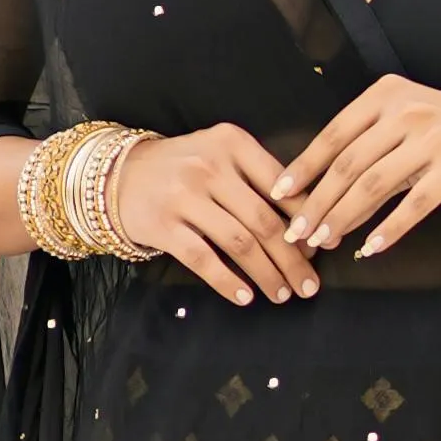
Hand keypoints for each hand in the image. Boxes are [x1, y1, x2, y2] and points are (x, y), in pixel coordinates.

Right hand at [116, 123, 320, 306]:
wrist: (119, 175)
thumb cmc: (183, 168)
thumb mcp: (221, 155)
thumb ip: (259, 178)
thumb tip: (306, 225)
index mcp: (232, 143)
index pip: (281, 186)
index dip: (306, 222)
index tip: (321, 249)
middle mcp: (210, 166)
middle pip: (264, 221)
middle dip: (292, 259)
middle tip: (309, 285)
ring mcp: (184, 196)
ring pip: (239, 243)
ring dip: (267, 274)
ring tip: (283, 295)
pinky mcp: (163, 225)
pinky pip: (203, 259)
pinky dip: (227, 281)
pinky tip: (245, 297)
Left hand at [270, 80, 440, 259]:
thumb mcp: (407, 121)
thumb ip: (369, 145)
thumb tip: (321, 191)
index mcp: (386, 94)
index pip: (334, 135)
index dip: (304, 167)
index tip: (279, 195)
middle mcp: (406, 110)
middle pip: (349, 164)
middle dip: (318, 202)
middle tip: (296, 232)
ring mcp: (432, 137)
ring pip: (374, 185)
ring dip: (344, 218)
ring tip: (324, 243)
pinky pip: (414, 204)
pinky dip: (389, 229)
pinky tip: (370, 249)